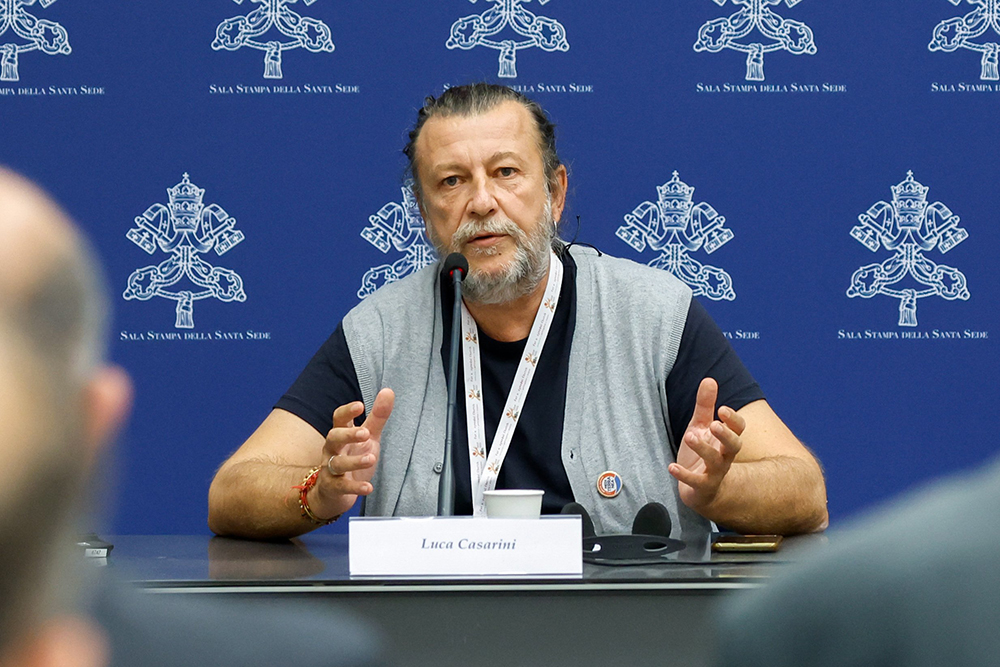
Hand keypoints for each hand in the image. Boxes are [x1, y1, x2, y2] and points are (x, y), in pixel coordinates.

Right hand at [311, 388, 393, 514]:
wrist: (333, 492)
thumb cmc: (352, 456)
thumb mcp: (368, 436)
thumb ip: (378, 416)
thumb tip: (389, 390)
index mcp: (341, 434)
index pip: (339, 419)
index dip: (347, 412)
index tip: (360, 405)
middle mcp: (332, 450)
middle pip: (333, 438)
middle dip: (348, 435)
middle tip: (365, 433)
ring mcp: (330, 469)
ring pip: (337, 463)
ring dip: (354, 461)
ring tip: (371, 458)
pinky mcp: (333, 488)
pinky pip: (342, 487)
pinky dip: (355, 487)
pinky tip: (368, 487)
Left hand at [668, 378, 745, 513]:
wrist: (702, 490)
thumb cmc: (702, 454)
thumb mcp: (701, 427)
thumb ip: (705, 405)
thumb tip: (709, 379)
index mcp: (725, 441)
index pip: (738, 429)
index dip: (733, 420)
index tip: (722, 409)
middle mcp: (724, 456)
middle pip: (734, 446)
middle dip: (726, 435)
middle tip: (714, 425)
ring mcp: (714, 473)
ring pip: (715, 462)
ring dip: (703, 449)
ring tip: (690, 436)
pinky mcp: (701, 487)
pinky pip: (695, 482)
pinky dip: (684, 475)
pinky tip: (671, 467)